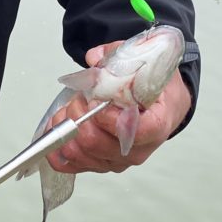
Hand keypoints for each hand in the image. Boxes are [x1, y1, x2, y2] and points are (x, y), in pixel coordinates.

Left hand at [45, 41, 190, 177]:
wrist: (163, 106)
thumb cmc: (156, 89)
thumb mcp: (145, 64)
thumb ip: (119, 57)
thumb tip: (94, 58)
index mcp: (157, 123)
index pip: (136, 132)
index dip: (109, 119)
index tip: (94, 100)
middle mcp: (139, 148)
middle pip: (99, 143)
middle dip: (79, 116)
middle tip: (80, 97)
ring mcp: (119, 159)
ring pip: (82, 154)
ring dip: (67, 129)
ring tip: (68, 109)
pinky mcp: (102, 164)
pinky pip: (73, 165)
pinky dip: (58, 148)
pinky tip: (58, 130)